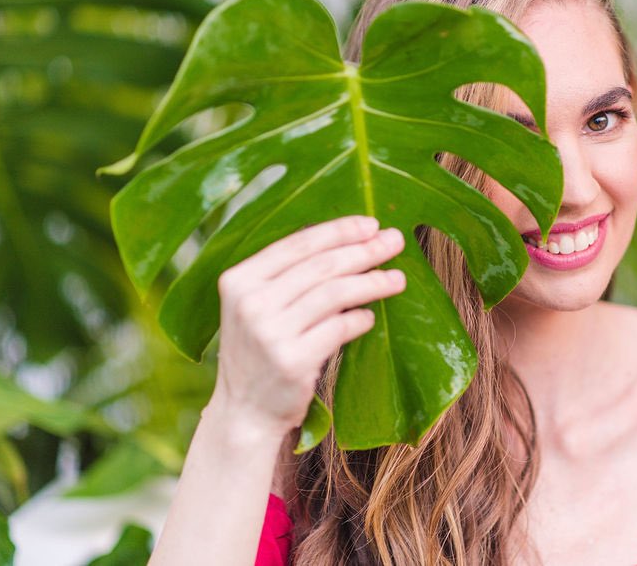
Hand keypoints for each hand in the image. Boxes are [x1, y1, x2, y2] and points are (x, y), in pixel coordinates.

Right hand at [206, 215, 405, 438]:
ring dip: (373, 282)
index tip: (371, 224)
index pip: (297, 243)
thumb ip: (289, 276)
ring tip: (397, 279)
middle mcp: (251, 303)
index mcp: (238, 280)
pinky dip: (360, 318)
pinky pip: (339, 328)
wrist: (244, 412)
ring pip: (335, 293)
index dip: (338, 230)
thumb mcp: (258, 307)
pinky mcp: (293, 361)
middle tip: (395, 242)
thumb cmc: (261, 351)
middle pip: (321, 265)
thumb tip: (349, 241)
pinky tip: (371, 316)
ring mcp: (270, 333)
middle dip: (364, 250)